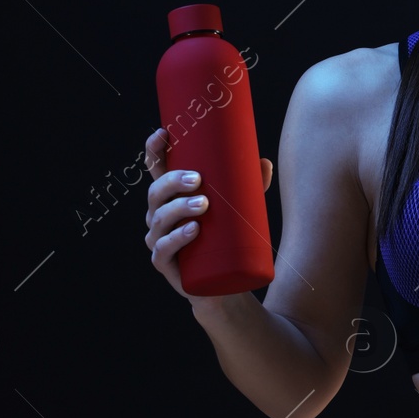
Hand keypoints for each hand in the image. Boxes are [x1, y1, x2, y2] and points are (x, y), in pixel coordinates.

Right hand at [143, 127, 273, 299]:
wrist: (225, 284)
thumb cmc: (227, 239)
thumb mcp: (240, 209)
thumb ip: (251, 186)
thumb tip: (264, 162)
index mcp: (171, 197)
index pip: (156, 170)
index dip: (154, 150)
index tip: (163, 133)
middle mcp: (159, 215)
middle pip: (156, 192)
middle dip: (173, 182)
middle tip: (198, 180)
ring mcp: (159, 239)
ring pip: (159, 219)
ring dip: (179, 208)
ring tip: (204, 205)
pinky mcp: (165, 263)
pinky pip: (163, 249)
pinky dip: (177, 239)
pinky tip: (193, 231)